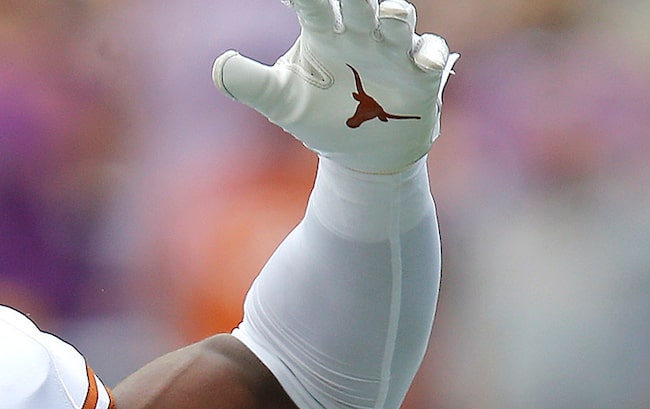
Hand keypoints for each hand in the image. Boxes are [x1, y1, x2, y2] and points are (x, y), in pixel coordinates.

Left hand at [216, 0, 455, 174]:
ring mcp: (392, 49)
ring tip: (388, 12)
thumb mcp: (281, 101)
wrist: (361, 152)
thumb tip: (219, 66)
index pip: (311, 4)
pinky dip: (430, 54)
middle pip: (358, 2)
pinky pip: (430, 54)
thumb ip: (250, 83)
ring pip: (398, 19)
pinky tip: (425, 62)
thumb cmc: (320, 113)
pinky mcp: (420, 73)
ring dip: (395, 14)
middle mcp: (360, 32)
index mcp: (324, 32)